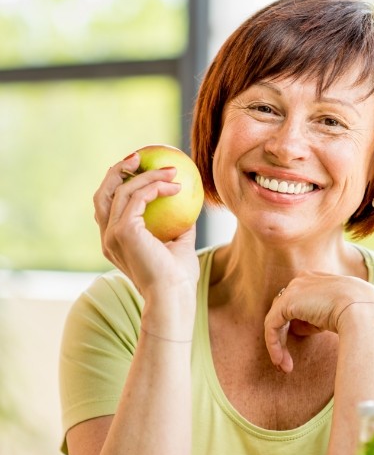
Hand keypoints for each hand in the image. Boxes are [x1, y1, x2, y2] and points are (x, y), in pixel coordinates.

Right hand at [93, 153, 198, 302]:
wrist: (173, 298)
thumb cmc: (178, 278)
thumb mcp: (180, 246)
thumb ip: (180, 226)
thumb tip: (189, 205)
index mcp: (115, 242)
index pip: (109, 207)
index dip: (119, 184)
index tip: (140, 169)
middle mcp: (108, 237)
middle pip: (103, 194)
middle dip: (118, 171)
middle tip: (140, 157)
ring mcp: (112, 234)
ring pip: (121, 190)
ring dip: (147, 175)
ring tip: (170, 169)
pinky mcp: (124, 231)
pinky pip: (138, 197)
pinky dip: (156, 186)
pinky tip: (176, 186)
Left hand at [263, 271, 373, 372]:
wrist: (363, 309)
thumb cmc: (357, 313)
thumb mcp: (335, 312)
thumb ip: (316, 316)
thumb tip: (299, 328)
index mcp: (315, 278)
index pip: (297, 301)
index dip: (296, 324)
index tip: (301, 344)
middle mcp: (302, 280)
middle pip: (284, 310)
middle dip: (283, 336)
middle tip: (286, 361)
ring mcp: (293, 289)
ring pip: (276, 319)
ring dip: (278, 345)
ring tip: (285, 367)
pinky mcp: (286, 302)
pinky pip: (272, 325)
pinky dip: (274, 344)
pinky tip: (280, 360)